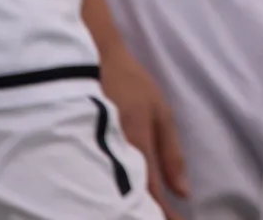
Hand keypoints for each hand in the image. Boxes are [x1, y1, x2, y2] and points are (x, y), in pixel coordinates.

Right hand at [99, 44, 188, 210]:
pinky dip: (107, 196)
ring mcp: (92, 155)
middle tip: (163, 219)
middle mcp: (111, 157)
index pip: (152, 195)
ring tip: (140, 213)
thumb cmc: (130, 84)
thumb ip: (172, 154)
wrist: (92, 57)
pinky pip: (94, 182)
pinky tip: (113, 203)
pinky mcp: (78, 150)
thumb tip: (184, 192)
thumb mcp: (160, 112)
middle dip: (146, 215)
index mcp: (136, 148)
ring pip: (109, 196)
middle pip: (127, 203)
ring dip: (125, 208)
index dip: (165, 216)